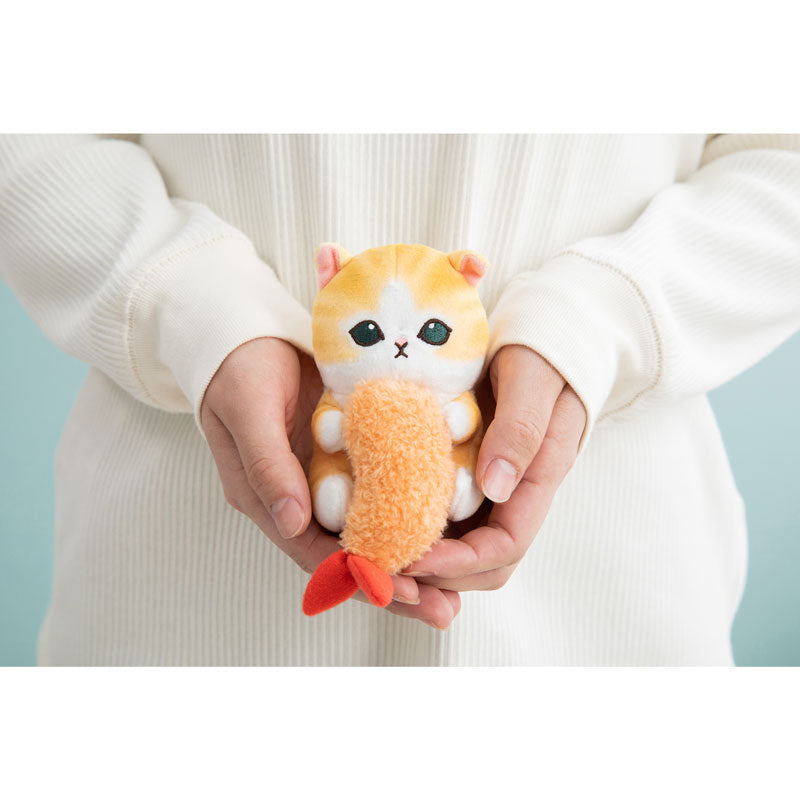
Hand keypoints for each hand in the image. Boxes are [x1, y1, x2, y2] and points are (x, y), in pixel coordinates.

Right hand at [200, 337, 460, 628]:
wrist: (251, 335)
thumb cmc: (241, 372)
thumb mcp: (247, 411)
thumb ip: (267, 465)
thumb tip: (291, 522)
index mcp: (270, 500)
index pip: (316, 553)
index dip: (359, 576)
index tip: (404, 592)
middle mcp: (303, 500)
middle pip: (351, 553)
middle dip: (396, 584)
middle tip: (444, 609)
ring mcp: (329, 480)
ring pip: (373, 529)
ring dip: (411, 557)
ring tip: (456, 587)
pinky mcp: (352, 455)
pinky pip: (385, 489)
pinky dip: (412, 509)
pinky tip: (448, 523)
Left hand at [401, 345, 585, 590]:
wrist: (545, 334)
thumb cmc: (543, 351)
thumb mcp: (534, 379)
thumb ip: (521, 429)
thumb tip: (497, 488)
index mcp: (538, 479)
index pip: (504, 547)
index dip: (459, 564)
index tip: (412, 558)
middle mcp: (516, 494)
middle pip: (482, 563)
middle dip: (436, 576)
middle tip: (383, 567)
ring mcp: (493, 487)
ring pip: (462, 546)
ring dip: (423, 560)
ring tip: (374, 555)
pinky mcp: (471, 472)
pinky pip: (444, 514)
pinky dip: (415, 525)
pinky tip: (378, 517)